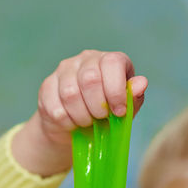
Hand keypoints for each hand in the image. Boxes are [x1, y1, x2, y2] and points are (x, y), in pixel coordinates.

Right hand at [12, 50, 146, 176]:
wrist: (74, 128)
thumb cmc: (106, 115)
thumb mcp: (125, 109)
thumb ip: (134, 97)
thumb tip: (141, 83)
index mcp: (109, 60)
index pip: (112, 63)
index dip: (116, 91)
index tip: (119, 112)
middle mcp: (86, 59)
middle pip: (89, 79)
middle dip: (97, 106)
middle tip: (101, 119)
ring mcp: (63, 70)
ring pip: (70, 94)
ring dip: (81, 116)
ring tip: (87, 122)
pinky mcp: (46, 86)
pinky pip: (56, 107)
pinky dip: (67, 122)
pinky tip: (72, 123)